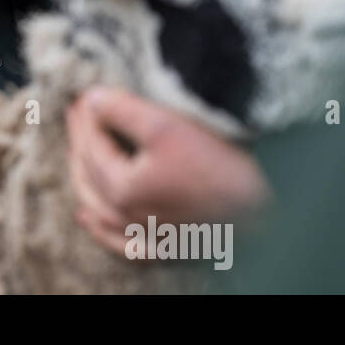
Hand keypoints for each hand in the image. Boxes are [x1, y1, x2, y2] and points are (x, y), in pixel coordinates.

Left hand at [65, 87, 270, 255]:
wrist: (269, 214)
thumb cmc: (221, 170)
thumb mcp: (169, 128)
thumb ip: (124, 112)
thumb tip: (92, 99)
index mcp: (121, 188)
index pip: (91, 145)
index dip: (84, 118)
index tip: (80, 96)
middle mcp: (125, 217)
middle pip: (88, 175)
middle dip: (79, 142)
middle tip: (77, 116)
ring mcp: (144, 237)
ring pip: (96, 208)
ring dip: (82, 178)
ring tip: (75, 154)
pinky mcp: (164, 248)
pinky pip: (118, 242)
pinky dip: (98, 228)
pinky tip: (87, 217)